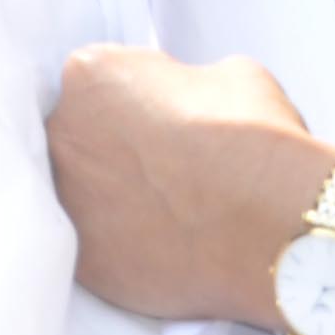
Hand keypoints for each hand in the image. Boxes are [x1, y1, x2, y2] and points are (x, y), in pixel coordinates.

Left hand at [45, 46, 330, 326]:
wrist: (272, 226)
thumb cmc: (253, 140)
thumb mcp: (227, 74)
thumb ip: (186, 81)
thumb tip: (189, 97)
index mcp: (89, 76)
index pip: (97, 80)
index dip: (135, 98)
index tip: (162, 119)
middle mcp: (63, 134)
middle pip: (80, 136)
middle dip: (116, 148)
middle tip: (164, 167)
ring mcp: (68, 200)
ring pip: (85, 194)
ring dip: (115, 198)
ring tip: (168, 210)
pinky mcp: (85, 260)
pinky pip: (99, 247)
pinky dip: (125, 247)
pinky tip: (166, 246)